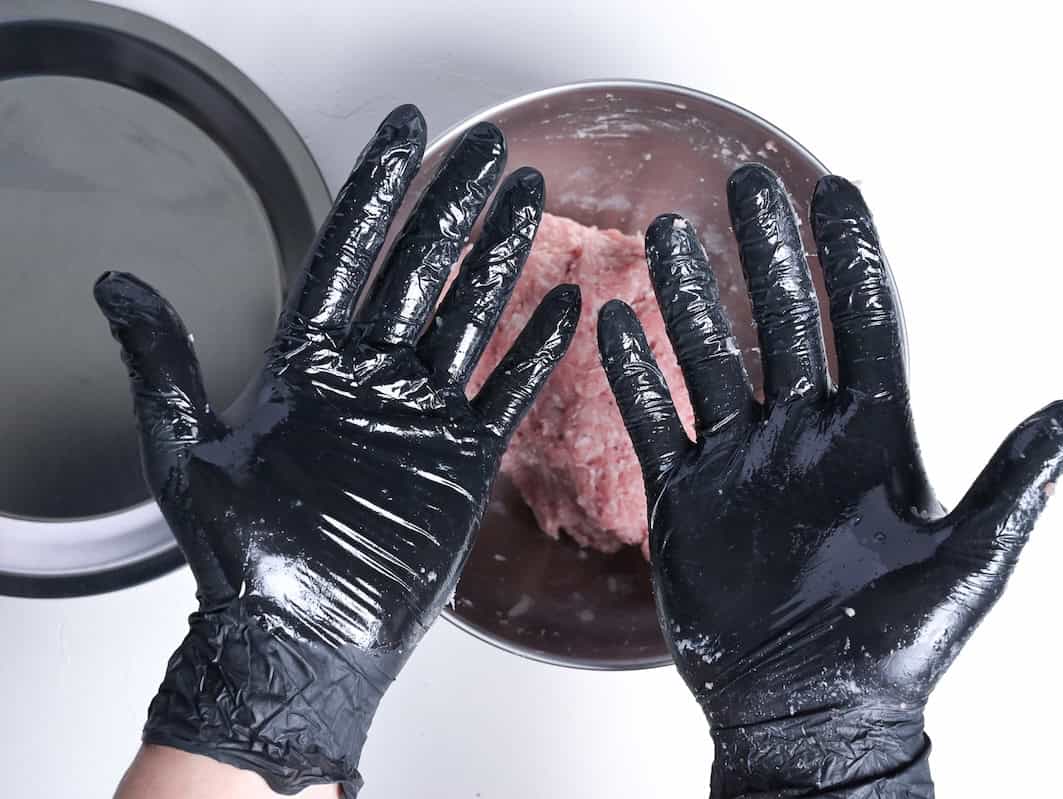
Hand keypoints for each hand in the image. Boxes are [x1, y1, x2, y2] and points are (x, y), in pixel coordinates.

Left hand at [97, 105, 579, 796]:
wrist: (300, 642)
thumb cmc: (243, 559)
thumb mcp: (187, 449)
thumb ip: (163, 364)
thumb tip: (117, 285)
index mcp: (307, 365)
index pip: (348, 255)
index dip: (378, 191)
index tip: (408, 137)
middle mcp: (369, 378)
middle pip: (420, 271)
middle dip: (453, 206)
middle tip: (487, 150)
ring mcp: (420, 415)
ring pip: (469, 316)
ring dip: (500, 257)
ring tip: (528, 199)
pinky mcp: (462, 460)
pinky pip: (506, 391)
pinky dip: (534, 349)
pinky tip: (560, 305)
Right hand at [599, 166, 1062, 797]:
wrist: (808, 710)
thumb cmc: (893, 646)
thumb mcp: (970, 559)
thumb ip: (1017, 479)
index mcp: (871, 437)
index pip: (862, 322)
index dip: (849, 255)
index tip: (834, 190)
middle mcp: (803, 436)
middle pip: (779, 321)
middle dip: (762, 251)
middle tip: (743, 184)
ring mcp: (740, 463)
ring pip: (708, 360)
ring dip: (686, 298)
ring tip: (665, 236)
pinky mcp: (686, 499)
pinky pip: (654, 424)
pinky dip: (633, 375)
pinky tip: (615, 325)